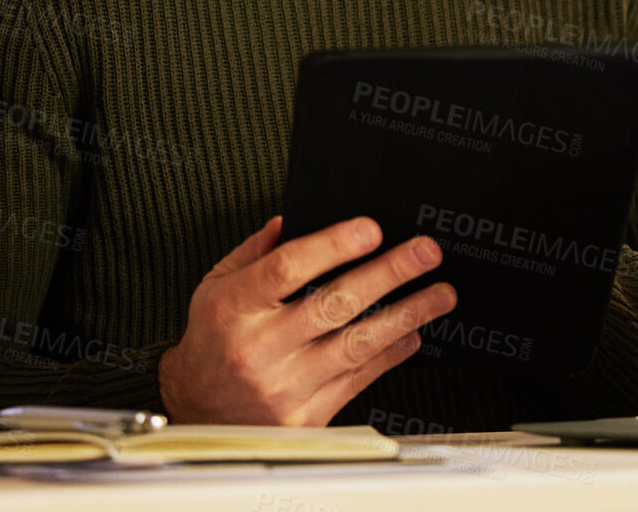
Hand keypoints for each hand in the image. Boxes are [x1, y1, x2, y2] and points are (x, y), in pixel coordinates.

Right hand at [157, 215, 455, 425]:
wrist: (197, 411)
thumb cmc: (212, 341)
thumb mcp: (216, 287)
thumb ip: (255, 252)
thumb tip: (293, 220)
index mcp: (233, 309)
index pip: (286, 269)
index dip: (332, 246)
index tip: (371, 229)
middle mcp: (258, 349)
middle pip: (333, 304)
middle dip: (388, 273)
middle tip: (425, 251)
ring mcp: (284, 386)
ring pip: (357, 345)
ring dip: (406, 314)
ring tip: (440, 293)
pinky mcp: (306, 417)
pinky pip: (360, 378)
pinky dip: (392, 353)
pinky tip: (413, 332)